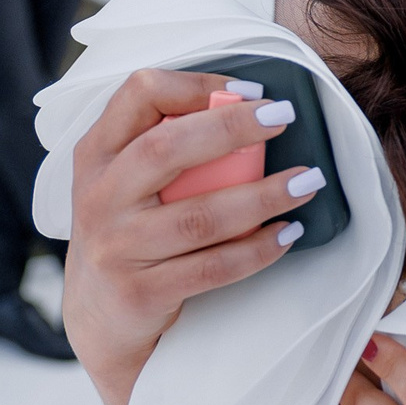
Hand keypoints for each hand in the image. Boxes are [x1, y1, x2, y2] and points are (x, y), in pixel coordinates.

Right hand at [63, 68, 324, 404]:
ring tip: (307, 181)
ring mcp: (116, 246)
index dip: (197, 84)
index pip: (138, 94)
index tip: (251, 91)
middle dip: (234, 126)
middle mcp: (100, 196)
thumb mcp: (129, 182)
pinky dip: (258, 249)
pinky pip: (213, 267)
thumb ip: (167, 145)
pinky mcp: (140, 291)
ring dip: (264, 196)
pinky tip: (288, 234)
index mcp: (98, 154)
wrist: (99, 320)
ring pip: (200, 215)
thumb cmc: (132, 233)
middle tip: (286, 117)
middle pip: (167, 147)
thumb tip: (251, 106)